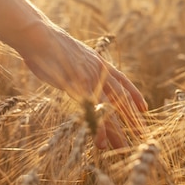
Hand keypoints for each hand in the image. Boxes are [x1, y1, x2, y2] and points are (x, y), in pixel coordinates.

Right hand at [18, 23, 146, 148]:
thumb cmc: (49, 46)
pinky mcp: (78, 89)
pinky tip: (102, 142)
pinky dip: (98, 129)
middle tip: (143, 136)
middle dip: (133, 119)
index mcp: (99, 63)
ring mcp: (90, 81)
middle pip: (122, 99)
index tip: (144, 109)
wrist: (40, 37)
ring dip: (118, 130)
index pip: (123, 81)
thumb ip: (80, 65)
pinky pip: (92, 113)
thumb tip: (79, 71)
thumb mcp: (72, 54)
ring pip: (110, 109)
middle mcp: (100, 72)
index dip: (135, 95)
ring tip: (125, 148)